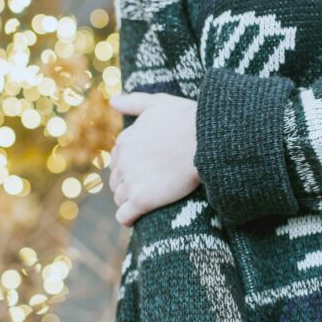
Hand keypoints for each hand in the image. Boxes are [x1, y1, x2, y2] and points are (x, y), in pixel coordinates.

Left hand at [108, 91, 199, 225]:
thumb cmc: (188, 120)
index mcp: (125, 140)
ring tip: (148, 204)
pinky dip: (128, 219)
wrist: (208, 141)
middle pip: (117, 181)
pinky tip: (136, 219)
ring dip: (129, 202)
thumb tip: (112, 101)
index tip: (146, 171)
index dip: (130, 167)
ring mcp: (132, 180)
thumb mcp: (159, 103)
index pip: (117, 161)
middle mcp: (123, 160)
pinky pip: (124, 216)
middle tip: (150, 188)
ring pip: (119, 198)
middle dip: (129, 185)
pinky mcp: (142, 199)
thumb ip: (134, 102)